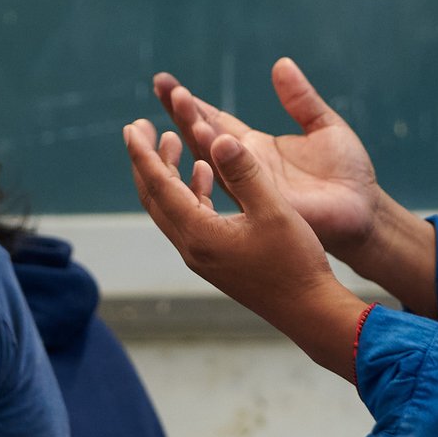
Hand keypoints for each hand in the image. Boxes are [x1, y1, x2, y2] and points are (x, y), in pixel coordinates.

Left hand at [123, 116, 371, 380]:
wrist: (308, 310)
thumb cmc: (294, 263)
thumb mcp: (273, 211)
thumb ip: (245, 172)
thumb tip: (219, 137)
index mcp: (199, 233)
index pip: (160, 186)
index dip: (143, 153)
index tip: (130, 127)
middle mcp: (192, 247)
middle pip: (155, 197)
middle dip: (146, 160)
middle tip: (140, 126)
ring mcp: (201, 256)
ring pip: (170, 208)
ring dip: (167, 174)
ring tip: (170, 141)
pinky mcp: (214, 259)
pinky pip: (189, 218)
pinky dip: (190, 191)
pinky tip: (203, 172)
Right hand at [154, 59, 381, 261]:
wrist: (366, 211)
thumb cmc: (347, 174)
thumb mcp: (324, 126)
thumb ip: (301, 98)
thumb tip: (281, 64)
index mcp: (254, 148)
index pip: (213, 120)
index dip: (189, 103)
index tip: (164, 81)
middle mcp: (244, 166)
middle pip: (203, 134)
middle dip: (181, 110)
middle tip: (162, 84)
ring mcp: (250, 186)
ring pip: (212, 155)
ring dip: (195, 129)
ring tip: (180, 102)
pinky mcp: (263, 202)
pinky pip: (235, 179)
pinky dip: (220, 158)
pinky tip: (208, 138)